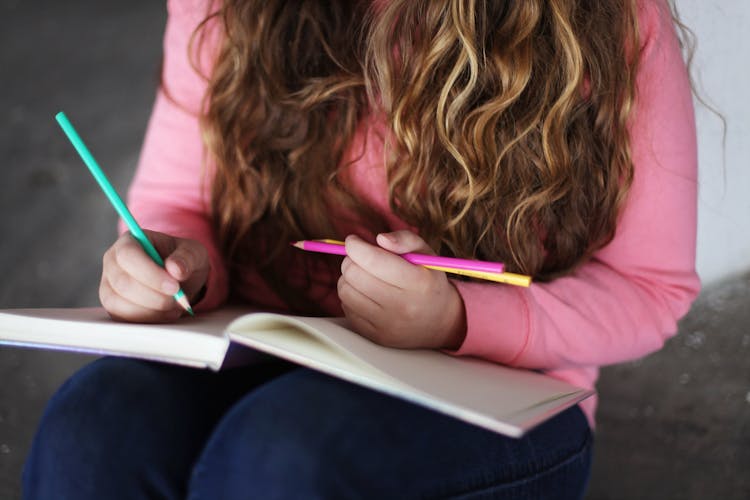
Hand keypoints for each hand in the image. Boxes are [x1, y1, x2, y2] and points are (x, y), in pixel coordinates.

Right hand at [100, 230, 208, 322]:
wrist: (179, 280)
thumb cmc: (182, 261)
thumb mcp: (193, 252)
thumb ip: (187, 257)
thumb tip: (175, 269)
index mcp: (129, 241)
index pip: (128, 255)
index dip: (150, 273)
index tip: (174, 286)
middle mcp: (113, 262)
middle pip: (123, 282)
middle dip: (154, 296)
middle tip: (177, 299)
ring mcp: (109, 285)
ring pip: (119, 303)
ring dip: (151, 310)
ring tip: (174, 306)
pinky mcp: (113, 306)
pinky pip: (122, 318)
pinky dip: (147, 319)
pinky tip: (166, 314)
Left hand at [337, 231, 466, 348]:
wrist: (439, 323)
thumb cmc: (428, 281)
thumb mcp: (426, 254)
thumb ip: (405, 239)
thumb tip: (380, 239)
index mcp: (418, 282)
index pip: (373, 260)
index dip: (355, 246)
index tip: (353, 241)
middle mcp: (403, 307)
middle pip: (354, 274)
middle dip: (351, 260)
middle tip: (360, 258)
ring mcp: (388, 325)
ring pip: (345, 292)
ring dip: (348, 279)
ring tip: (363, 276)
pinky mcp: (375, 336)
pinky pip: (347, 309)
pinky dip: (351, 297)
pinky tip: (365, 294)